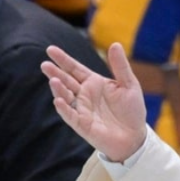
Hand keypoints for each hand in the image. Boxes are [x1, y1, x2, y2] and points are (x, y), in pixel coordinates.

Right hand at [41, 43, 147, 162]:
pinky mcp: (82, 124)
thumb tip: (115, 44)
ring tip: (54, 80)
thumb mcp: (129, 85)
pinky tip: (58, 100)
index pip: (75, 68)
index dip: (63, 59)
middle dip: (55, 73)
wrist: (135, 136)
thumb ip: (120, 66)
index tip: (50, 49)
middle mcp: (85, 95)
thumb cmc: (132, 110)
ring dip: (58, 89)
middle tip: (44, 64)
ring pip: (65, 97)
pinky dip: (64, 108)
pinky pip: (70, 115)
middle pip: (66, 81)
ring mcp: (81, 109)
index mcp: (94, 83)